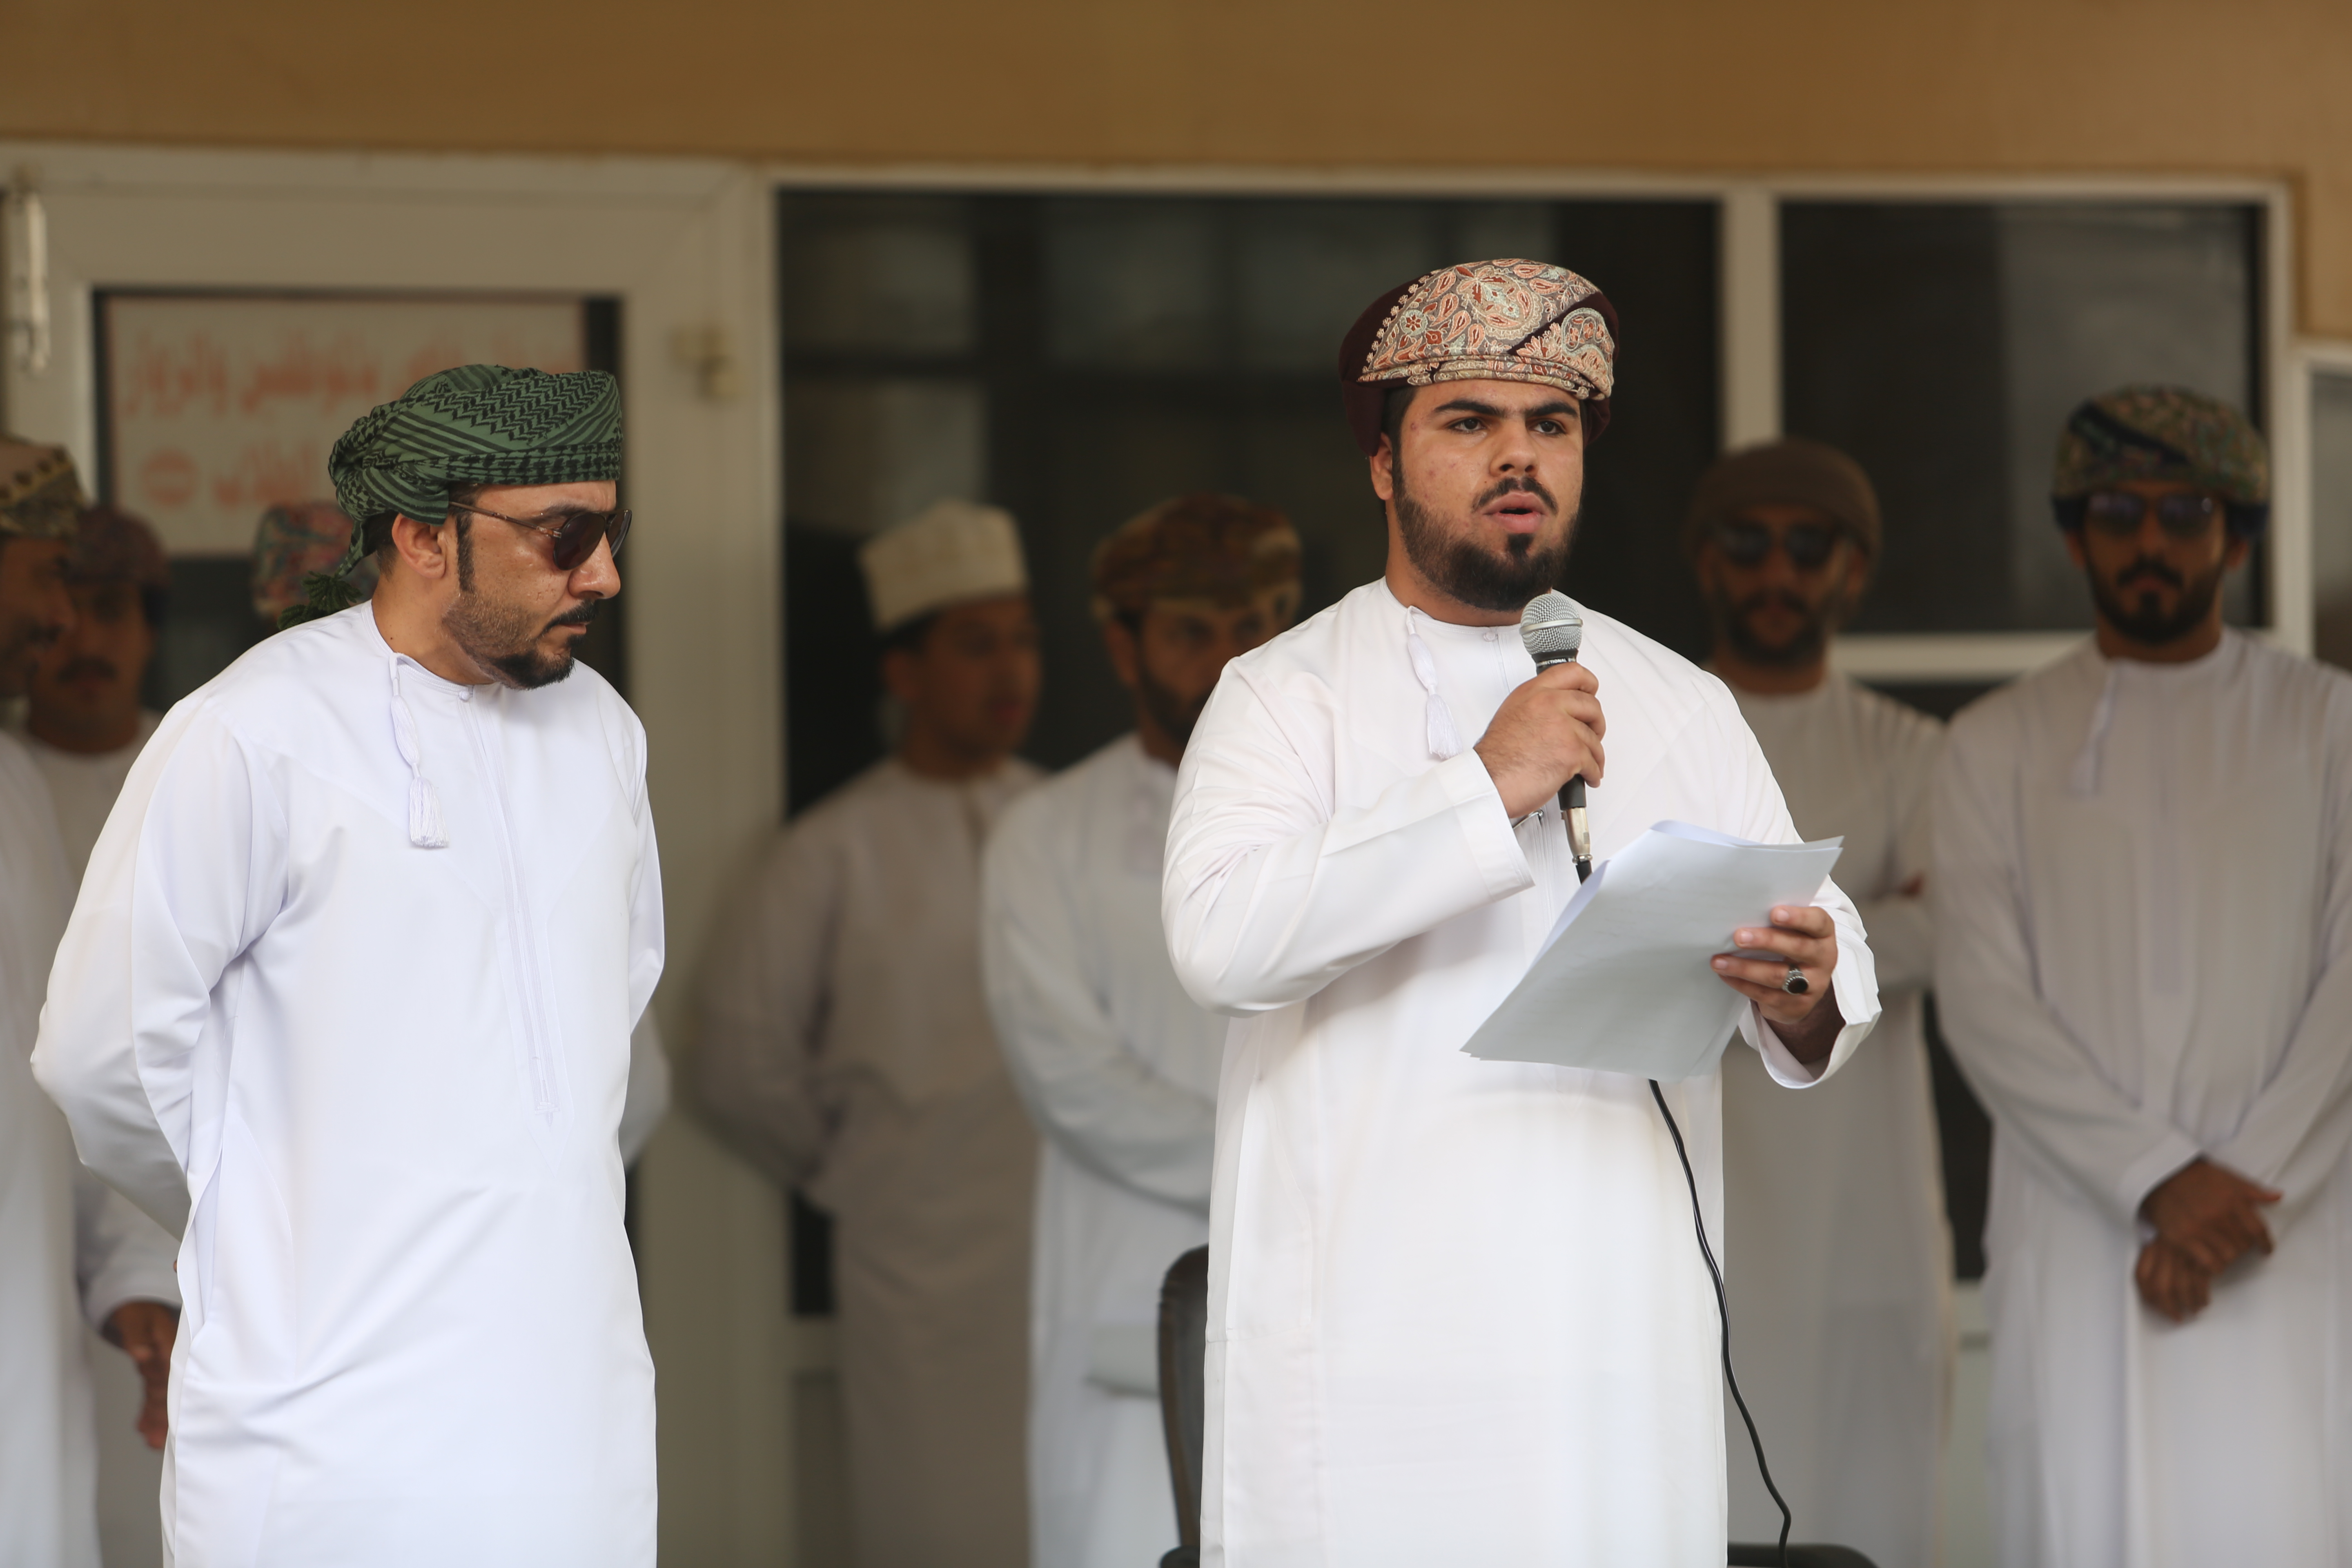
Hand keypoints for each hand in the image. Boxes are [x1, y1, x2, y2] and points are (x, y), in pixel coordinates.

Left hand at [103, 1300, 176, 1449]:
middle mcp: (168, 1360)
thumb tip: (143, 1354)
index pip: (173, 1373)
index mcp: (169, 1345)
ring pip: (160, 1397)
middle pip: (168, 1390)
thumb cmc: (139, 1310)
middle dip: (165, 1417)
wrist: (136, 1307)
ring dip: (157, 1419)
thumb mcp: (136, 1319)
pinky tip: (143, 1429)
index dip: (172, 1395)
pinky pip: (151, 1395)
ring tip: (153, 1442)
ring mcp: (160, 1368)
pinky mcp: (152, 1374)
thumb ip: (138, 1337)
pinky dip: (147, 1412)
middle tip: (161, 1440)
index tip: (173, 1416)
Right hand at [1473, 662, 1605, 818]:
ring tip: (1588, 763)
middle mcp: (1548, 704)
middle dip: (1596, 724)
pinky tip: (1587, 776)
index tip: (1591, 692)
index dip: (1588, 683)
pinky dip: (1593, 773)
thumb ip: (1537, 705)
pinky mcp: (1571, 751)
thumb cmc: (1496, 758)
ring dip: (1594, 754)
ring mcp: (1562, 727)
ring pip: (1594, 738)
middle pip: (1591, 705)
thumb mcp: (1512, 714)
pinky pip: (1594, 762)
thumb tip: (1559, 711)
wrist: (1490, 782)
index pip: (1572, 672)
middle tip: (1593, 734)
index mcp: (1533, 692)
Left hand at [1713, 905, 1841, 1061]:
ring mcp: (1813, 985)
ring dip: (1745, 968)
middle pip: (1797, 948)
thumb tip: (1741, 910)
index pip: (1818, 922)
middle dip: (1766, 941)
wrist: (1803, 987)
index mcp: (1823, 934)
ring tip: (1719, 960)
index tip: (1774, 913)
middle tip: (1739, 936)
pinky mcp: (1798, 1005)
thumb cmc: (1790, 946)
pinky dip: (1742, 984)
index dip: (1798, 917)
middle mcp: (1823, 958)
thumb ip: (1777, 921)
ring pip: (1778, 975)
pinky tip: (1725, 974)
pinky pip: (1766, 995)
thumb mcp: (1793, 931)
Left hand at [2134, 1238, 2212, 1322]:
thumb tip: (2156, 1290)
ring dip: (2187, 1304)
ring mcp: (2183, 1254)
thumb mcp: (2166, 1240)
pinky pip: (2199, 1284)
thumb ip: (2158, 1259)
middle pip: (2160, 1287)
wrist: (2206, 1213)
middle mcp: (2165, 1250)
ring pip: (2180, 1288)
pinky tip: (2203, 1301)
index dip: (2147, 1295)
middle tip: (2175, 1316)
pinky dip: (2201, 1297)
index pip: (2141, 1275)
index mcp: (2153, 1246)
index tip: (2154, 1305)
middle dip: (2167, 1306)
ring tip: (2193, 1310)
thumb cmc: (2185, 1230)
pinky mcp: (2202, 1257)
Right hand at [2140, 1157, 2279, 1276]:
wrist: (2161, 1174)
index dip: (2266, 1244)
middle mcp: (2218, 1215)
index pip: (2258, 1230)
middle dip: (2245, 1248)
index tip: (2266, 1250)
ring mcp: (2199, 1228)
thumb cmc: (2198, 1176)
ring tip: (2226, 1254)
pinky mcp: (2182, 1238)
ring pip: (2229, 1256)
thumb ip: (2254, 1190)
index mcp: (2232, 1200)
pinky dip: (2215, 1266)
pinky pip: (2208, 1262)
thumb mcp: (2228, 1178)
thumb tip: (2279, 1197)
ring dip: (2230, 1257)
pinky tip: (2214, 1262)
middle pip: (2244, 1245)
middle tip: (2240, 1247)